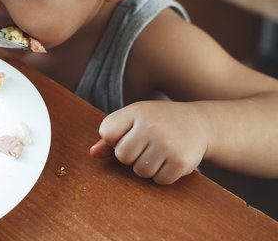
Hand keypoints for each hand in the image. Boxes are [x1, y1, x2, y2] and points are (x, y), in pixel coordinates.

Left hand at [90, 101, 210, 184]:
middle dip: (131, 156)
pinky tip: (170, 160)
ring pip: (140, 171)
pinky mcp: (181, 162)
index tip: (129, 134)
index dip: (115, 139)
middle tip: (146, 145)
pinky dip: (163, 175)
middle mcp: (151, 126)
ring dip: (147, 166)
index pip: (107, 133)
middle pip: (123, 156)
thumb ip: (111, 135)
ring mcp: (167, 144)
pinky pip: (159, 180)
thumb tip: (93, 154)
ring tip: (158, 152)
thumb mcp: (134, 119)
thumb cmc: (158, 122)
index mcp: (136, 112)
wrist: (199, 124)